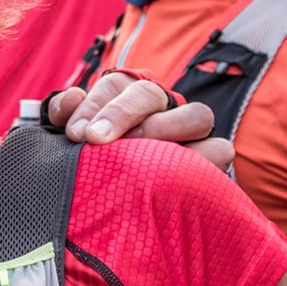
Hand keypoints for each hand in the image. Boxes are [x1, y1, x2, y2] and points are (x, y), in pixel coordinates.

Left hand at [46, 71, 233, 170]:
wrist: (116, 200)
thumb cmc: (96, 160)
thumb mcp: (74, 135)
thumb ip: (66, 115)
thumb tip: (72, 97)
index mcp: (126, 96)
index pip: (115, 85)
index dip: (95, 105)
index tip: (78, 134)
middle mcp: (161, 107)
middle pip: (151, 93)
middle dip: (123, 112)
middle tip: (98, 141)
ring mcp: (190, 131)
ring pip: (196, 114)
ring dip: (167, 129)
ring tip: (141, 156)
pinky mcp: (211, 158)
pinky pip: (220, 149)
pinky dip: (205, 159)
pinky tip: (177, 179)